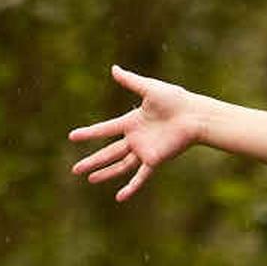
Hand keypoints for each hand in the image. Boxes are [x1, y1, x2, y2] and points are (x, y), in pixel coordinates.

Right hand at [67, 64, 211, 202]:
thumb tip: (113, 68)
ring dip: (105, 173)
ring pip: (120, 165)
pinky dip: (131, 187)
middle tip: (75, 169)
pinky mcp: (155, 159)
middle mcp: (135, 138)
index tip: (72, 136)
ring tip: (90, 179)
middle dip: (92, 160)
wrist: (195, 115)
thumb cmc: (175, 100)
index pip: (105, 129)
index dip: (89, 133)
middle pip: (109, 152)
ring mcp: (144, 150)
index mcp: (131, 122)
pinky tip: (120, 197)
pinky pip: (141, 176)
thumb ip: (131, 81)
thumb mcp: (149, 89)